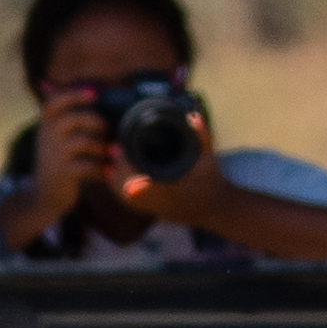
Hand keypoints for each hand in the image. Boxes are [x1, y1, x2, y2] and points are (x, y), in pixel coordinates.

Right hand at [1, 94, 114, 247]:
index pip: (53, 103)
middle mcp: (47, 138)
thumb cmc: (58, 162)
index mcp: (46, 126)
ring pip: (85, 142)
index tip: (93, 94)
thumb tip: (88, 92)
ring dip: (102, 147)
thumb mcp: (55, 139)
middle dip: (97, 122)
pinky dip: (102, 169)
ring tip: (110, 154)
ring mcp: (54, 156)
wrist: (44, 196)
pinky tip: (108, 172)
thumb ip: (67, 118)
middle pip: (75, 119)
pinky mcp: (62, 173)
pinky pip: (88, 166)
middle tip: (107, 132)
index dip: (73, 95)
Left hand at [113, 106, 229, 224]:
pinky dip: (121, 191)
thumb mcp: (209, 157)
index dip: (125, 164)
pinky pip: (131, 204)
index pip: (138, 179)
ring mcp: (156, 208)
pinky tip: (114, 179)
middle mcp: (160, 201)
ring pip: (126, 198)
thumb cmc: (212, 181)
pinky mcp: (154, 211)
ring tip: (110, 163)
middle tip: (112, 151)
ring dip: (116, 181)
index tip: (119, 148)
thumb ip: (202, 137)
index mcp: (171, 188)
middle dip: (117, 170)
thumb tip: (194, 116)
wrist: (216, 208)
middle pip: (126, 189)